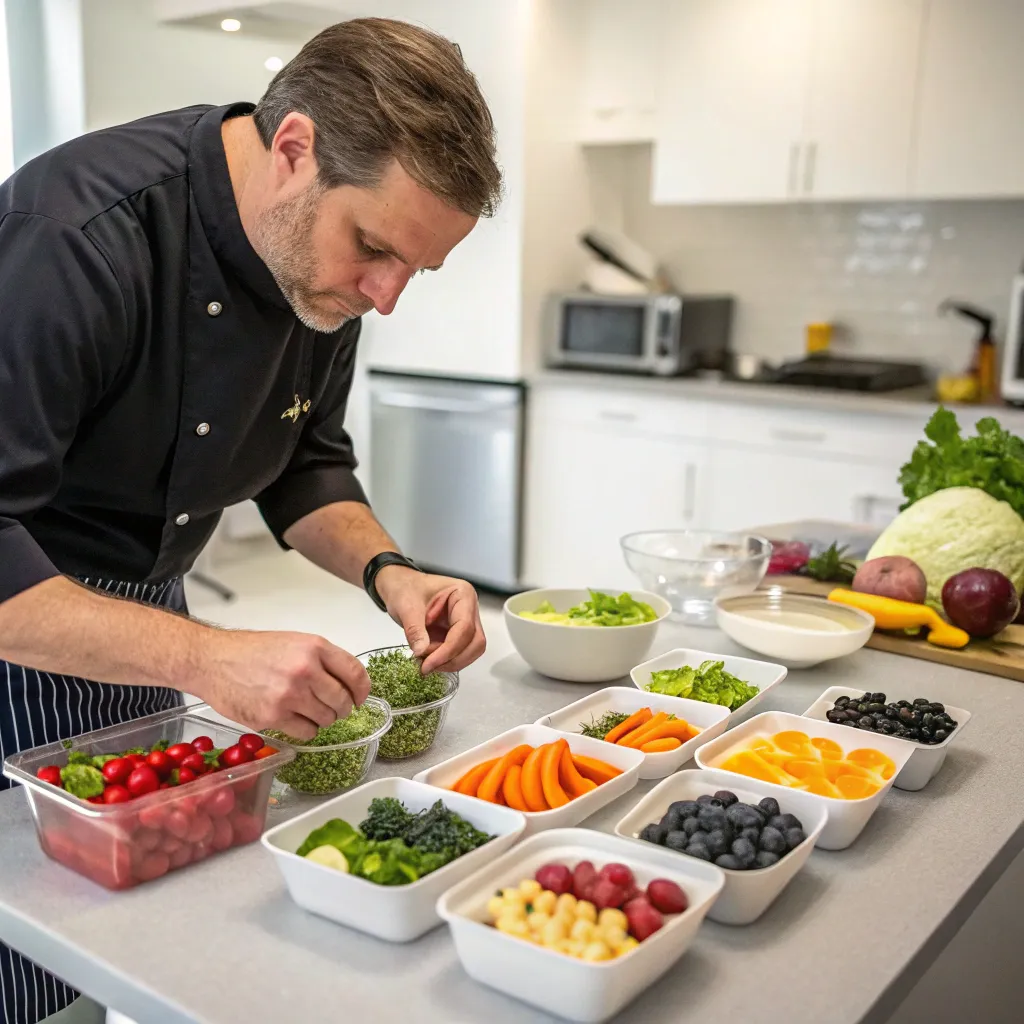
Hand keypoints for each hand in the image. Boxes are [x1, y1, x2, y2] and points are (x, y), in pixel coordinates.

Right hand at [192, 629, 370, 739]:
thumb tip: (348, 683)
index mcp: (314, 647)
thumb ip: (322, 660)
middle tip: (334, 708)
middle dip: (342, 708)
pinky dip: (305, 730)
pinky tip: (295, 720)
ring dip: (322, 719)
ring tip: (307, 711)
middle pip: (342, 701)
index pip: (355, 673)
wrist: (212, 660)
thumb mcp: (294, 642)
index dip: (362, 690)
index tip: (360, 698)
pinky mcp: (273, 716)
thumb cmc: (251, 651)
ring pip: (326, 719)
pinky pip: (306, 732)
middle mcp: (305, 670)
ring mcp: (290, 695)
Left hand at [376, 567, 486, 673]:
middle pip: (475, 642)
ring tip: (425, 662)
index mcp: (463, 594)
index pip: (465, 627)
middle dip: (453, 659)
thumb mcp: (406, 606)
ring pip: (471, 650)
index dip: (448, 650)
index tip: (428, 664)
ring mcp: (466, 622)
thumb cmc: (405, 589)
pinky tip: (428, 660)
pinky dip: (446, 661)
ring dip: (450, 662)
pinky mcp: (458, 634)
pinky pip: (460, 653)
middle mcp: (470, 609)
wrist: (399, 588)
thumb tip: (421, 651)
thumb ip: (414, 629)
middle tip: (427, 667)